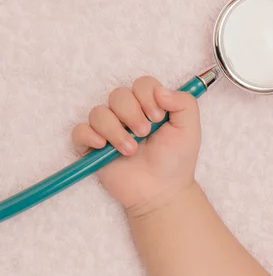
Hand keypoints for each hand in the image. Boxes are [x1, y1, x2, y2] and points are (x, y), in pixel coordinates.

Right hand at [72, 76, 200, 215]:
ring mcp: (109, 130)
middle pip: (118, 95)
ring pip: (98, 112)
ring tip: (130, 150)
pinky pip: (80, 131)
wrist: (162, 191)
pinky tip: (104, 147)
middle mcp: (127, 114)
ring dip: (115, 130)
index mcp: (149, 105)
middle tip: (144, 134)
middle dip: (131, 114)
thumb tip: (160, 90)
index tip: (158, 117)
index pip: (141, 84)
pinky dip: (89, 136)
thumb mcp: (190, 129)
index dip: (147, 96)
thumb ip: (184, 103)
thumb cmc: (176, 160)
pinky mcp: (93, 147)